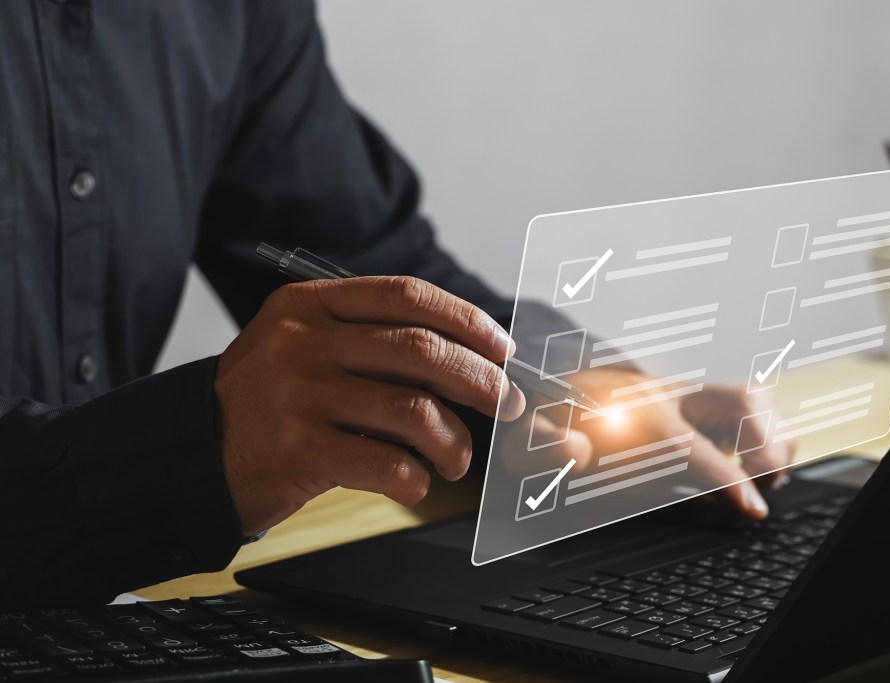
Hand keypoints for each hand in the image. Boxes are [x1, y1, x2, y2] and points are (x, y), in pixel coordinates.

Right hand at [215, 276, 525, 534]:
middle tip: (504, 402)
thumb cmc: (263, 404)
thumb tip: (465, 361)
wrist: (189, 455)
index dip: (465, 320)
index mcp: (309, 306)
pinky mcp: (297, 449)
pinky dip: (416, 477)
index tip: (499, 348)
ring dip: (454, 441)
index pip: (406, 296)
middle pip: (421, 350)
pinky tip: (414, 481)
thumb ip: (368, 343)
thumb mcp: (301, 349)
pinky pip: (387, 462)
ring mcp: (298, 394)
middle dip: (480, 380)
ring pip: (413, 410)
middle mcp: (303, 341)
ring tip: (457, 458)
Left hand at [497, 368, 791, 518]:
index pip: (693, 440)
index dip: (728, 476)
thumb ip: (544, 447)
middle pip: (740, 398)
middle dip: (767, 442)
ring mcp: (686, 394)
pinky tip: (753, 462)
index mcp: (631, 407)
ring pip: (753, 396)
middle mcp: (668, 394)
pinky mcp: (697, 402)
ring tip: (765, 475)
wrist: (546, 392)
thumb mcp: (529, 440)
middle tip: (763, 485)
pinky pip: (750, 405)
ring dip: (773, 435)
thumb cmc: (547, 423)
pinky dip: (766, 432)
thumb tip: (576, 450)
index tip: (752, 507)